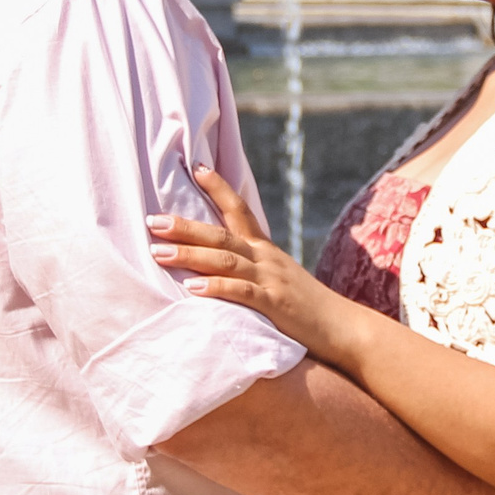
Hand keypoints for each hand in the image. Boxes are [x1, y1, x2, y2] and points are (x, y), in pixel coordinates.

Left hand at [150, 166, 353, 360]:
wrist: (343, 327)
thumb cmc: (305, 307)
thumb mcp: (277, 278)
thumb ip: (250, 269)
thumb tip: (214, 265)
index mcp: (265, 249)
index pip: (240, 210)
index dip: (219, 188)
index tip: (197, 168)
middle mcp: (266, 258)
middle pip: (221, 235)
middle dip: (184, 227)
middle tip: (152, 221)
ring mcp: (271, 279)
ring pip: (226, 260)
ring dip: (190, 255)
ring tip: (159, 253)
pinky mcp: (275, 304)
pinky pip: (242, 293)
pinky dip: (217, 288)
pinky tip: (193, 289)